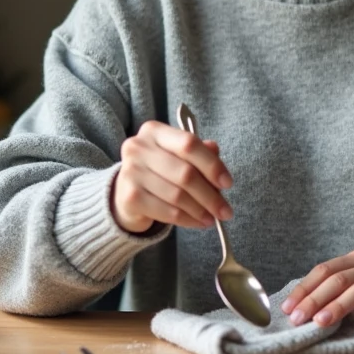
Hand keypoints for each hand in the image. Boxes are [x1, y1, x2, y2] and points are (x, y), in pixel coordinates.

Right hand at [112, 120, 233, 233]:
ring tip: (213, 218)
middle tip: (225, 210)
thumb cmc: (158, 171)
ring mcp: (131, 172)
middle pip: (185, 173)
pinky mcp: (130, 197)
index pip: (189, 143)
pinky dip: (187, 220)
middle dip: (210, 195)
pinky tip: (198, 222)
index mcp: (154, 131)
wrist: (126, 194)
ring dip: (201, 210)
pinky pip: (168, 212)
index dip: (212, 165)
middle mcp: (138, 147)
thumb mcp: (178, 156)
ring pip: (178, 195)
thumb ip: (198, 152)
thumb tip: (216, 152)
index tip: (228, 183)